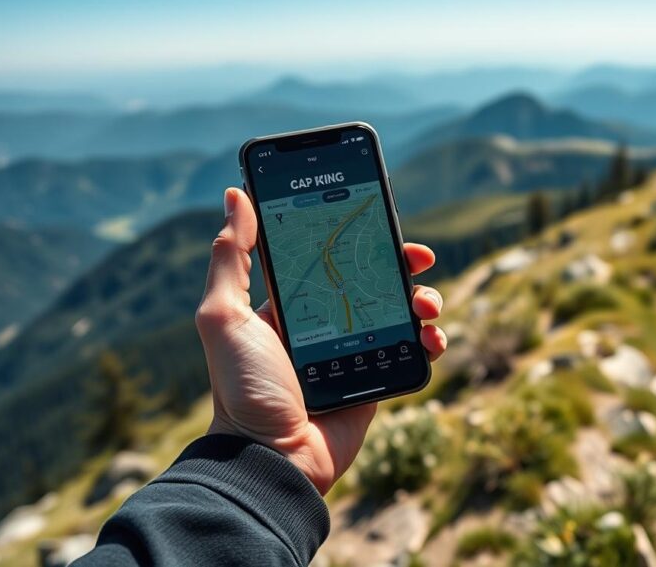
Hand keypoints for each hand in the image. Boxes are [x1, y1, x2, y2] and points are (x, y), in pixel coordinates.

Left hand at [195, 188, 447, 494]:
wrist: (272, 460)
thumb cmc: (242, 389)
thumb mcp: (223, 317)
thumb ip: (230, 257)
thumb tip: (237, 196)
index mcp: (291, 305)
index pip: (332, 258)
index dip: (358, 237)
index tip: (381, 220)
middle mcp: (326, 323)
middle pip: (375, 280)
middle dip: (401, 265)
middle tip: (420, 258)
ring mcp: (355, 352)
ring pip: (401, 312)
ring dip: (423, 300)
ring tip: (427, 305)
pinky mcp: (376, 381)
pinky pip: (412, 352)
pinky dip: (430, 341)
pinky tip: (431, 339)